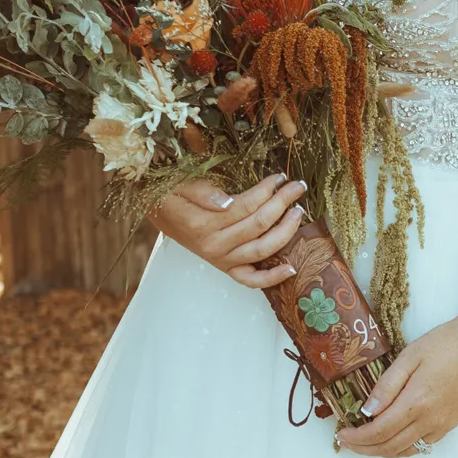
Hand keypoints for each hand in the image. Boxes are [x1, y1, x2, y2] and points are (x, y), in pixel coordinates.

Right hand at [150, 174, 306, 287]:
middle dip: (282, 203)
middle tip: (297, 187)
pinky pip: (251, 280)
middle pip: (259, 224)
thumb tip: (227, 201)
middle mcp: (214, 245)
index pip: (246, 206)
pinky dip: (272, 278)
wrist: (158, 214)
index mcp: (202, 223)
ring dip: (286, 231)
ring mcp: (221, 260)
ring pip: (262, 250)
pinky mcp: (226, 268)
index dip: (267, 190)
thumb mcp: (179, 185)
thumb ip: (202, 191)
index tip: (280, 176)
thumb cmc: (170, 195)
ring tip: (299, 212)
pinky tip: (292, 268)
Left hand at [335, 314, 457, 457]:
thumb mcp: (410, 357)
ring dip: (382, 451)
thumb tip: (367, 411)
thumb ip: (387, 386)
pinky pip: (422, 445)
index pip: (378, 431)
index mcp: (415, 402)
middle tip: (348, 442)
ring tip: (365, 442)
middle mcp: (429, 420)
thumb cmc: (447, 344)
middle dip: (365, 448)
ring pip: (406, 450)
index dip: (357, 438)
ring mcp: (443, 425)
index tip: (341, 434)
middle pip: (389, 447)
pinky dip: (402, 447)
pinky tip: (393, 437)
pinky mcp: (451, 424)